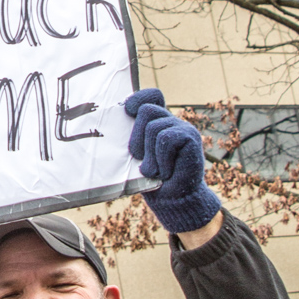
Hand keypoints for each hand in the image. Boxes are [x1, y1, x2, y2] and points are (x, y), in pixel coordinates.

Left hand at [125, 88, 220, 236]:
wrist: (173, 202)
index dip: (139, 98)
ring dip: (150, 155)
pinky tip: (166, 172)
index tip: (127, 110)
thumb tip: (107, 125)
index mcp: (158, 123)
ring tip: (155, 170)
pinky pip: (166, 139)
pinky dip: (161, 159)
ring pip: (154, 128)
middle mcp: (172, 122)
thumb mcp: (135, 157)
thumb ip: (129, 139)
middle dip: (137, 138)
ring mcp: (183, 128)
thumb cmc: (151, 180)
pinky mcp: (191, 138)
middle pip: (147, 111)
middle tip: (141, 161)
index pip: (152, 96)